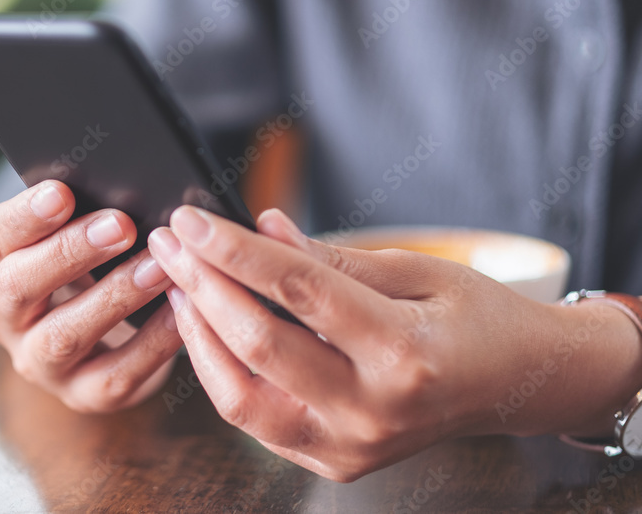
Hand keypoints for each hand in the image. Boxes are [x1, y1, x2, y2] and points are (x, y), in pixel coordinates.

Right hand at [0, 180, 181, 411]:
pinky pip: (116, 374)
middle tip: (121, 224)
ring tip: (158, 266)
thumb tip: (122, 181)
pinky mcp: (84, 395)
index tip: (62, 192)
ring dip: (114, 297)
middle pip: (19, 288)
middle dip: (70, 253)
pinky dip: (152, 342)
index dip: (24, 216)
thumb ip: (80, 211)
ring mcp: (39, 363)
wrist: (104, 334)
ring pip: (65, 335)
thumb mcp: (70, 233)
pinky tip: (181, 311)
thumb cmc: (89, 262)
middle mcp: (3, 319)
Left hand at [148, 206, 641, 480]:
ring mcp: (351, 446)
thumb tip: (262, 227)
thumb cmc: (475, 318)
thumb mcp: (419, 270)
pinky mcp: (334, 462)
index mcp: (404, 352)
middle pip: (257, 345)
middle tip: (168, 243)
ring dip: (197, 335)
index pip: (297, 291)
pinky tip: (206, 327)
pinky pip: (256, 419)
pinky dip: (221, 371)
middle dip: (202, 286)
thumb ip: (332, 257)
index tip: (191, 220)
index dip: (234, 251)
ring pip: (240, 398)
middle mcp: (373, 410)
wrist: (515, 385)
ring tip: (176, 284)